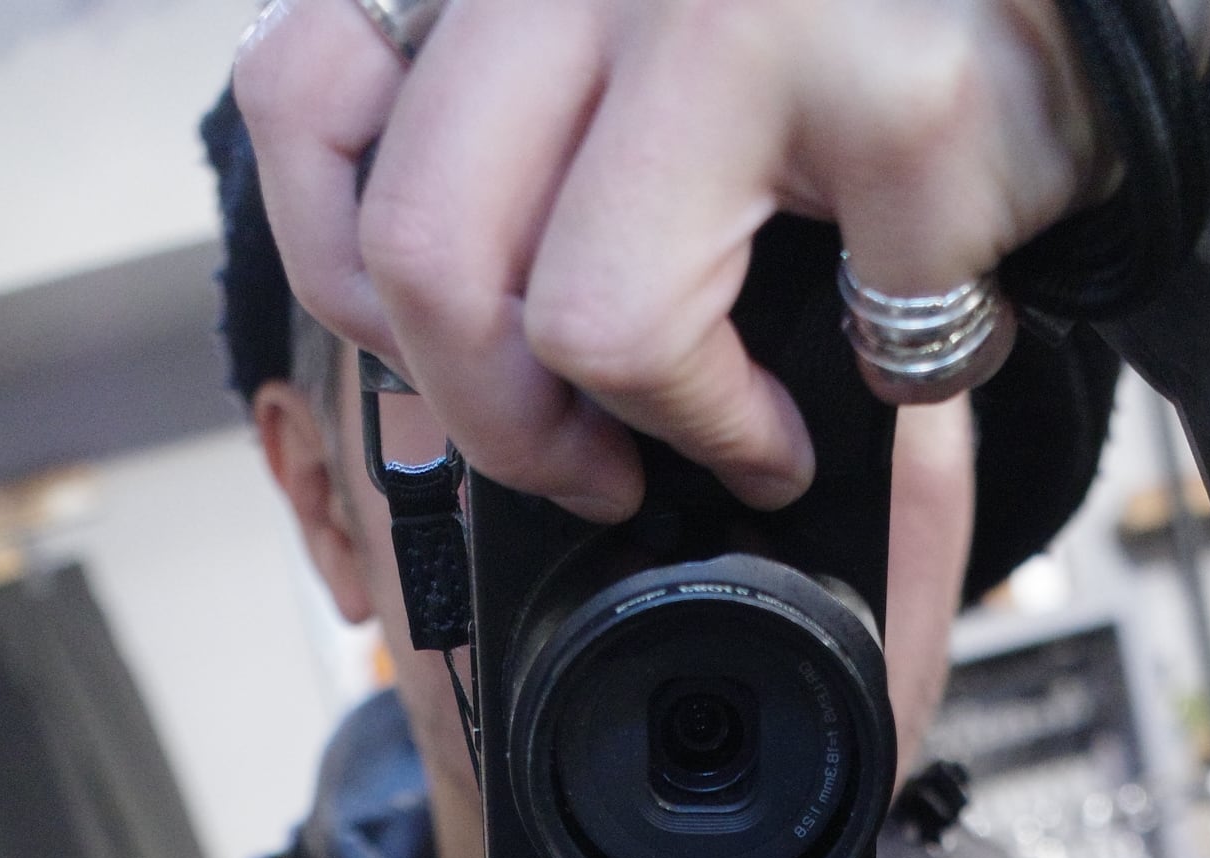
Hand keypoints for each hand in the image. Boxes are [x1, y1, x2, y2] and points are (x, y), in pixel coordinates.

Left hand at [235, 0, 1111, 520]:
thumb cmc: (897, 44)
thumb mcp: (679, 73)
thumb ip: (550, 157)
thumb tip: (442, 384)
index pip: (304, 95)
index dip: (353, 281)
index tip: (460, 355)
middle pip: (416, 251)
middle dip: (503, 425)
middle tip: (597, 461)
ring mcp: (725, 3)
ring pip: (565, 316)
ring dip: (657, 427)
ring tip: (739, 433)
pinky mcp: (881, 95)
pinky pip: (770, 339)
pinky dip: (830, 402)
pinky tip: (904, 343)